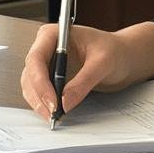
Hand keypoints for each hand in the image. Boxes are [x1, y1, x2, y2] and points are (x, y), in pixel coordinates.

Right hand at [19, 23, 136, 120]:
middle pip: (30, 74)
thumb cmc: (114, 51)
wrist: (122, 58)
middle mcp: (46, 47)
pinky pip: (39, 93)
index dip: (40, 81)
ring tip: (55, 117)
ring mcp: (46, 63)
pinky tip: (56, 113)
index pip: (36, 58)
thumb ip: (84, 81)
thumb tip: (65, 102)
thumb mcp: (103, 62)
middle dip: (39, 96)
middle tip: (53, 114)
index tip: (53, 101)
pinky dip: (44, 104)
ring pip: (31, 86)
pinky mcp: (50, 78)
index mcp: (54, 34)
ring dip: (39, 103)